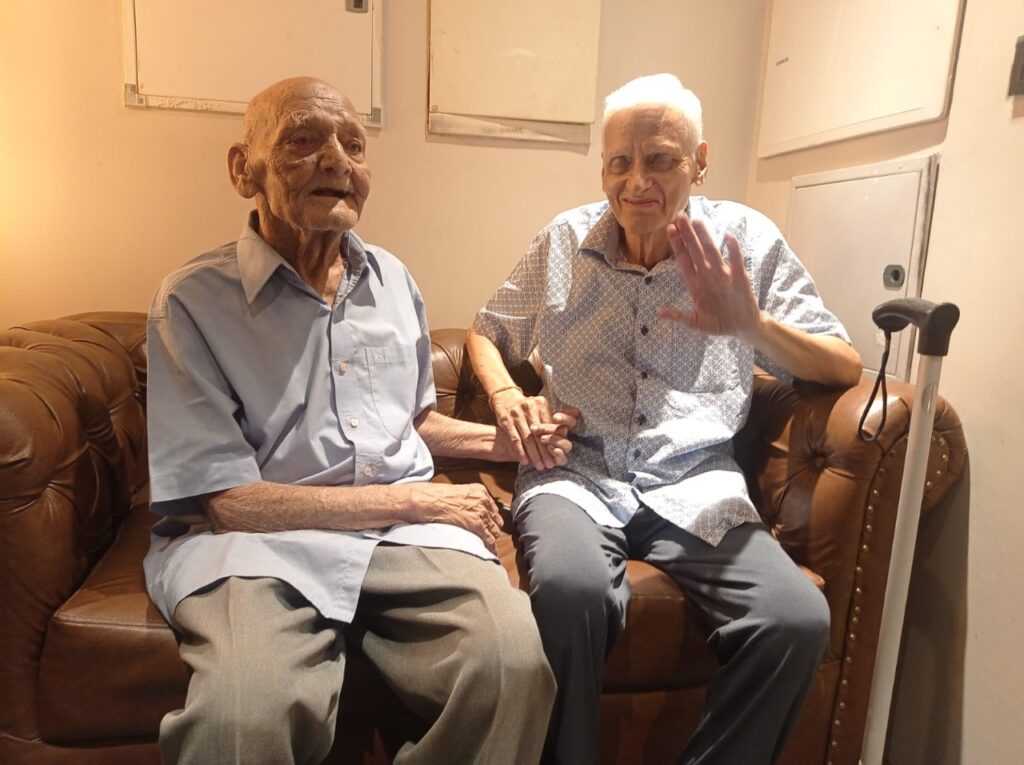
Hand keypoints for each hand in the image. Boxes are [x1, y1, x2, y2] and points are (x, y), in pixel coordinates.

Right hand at [406, 483, 502, 552]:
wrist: (428, 500)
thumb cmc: (435, 497)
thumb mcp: (457, 494)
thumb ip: (467, 502)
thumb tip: (469, 512)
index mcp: (479, 491)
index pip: (493, 509)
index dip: (492, 519)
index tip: (490, 526)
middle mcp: (483, 500)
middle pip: (496, 520)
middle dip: (493, 529)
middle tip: (489, 538)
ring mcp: (481, 512)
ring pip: (494, 530)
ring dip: (492, 539)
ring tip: (489, 547)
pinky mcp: (476, 524)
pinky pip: (488, 538)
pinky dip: (490, 546)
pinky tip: (489, 551)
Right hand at [491, 389, 578, 469]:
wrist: (505, 397)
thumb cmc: (527, 406)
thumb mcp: (540, 406)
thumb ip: (553, 417)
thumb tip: (571, 425)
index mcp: (541, 404)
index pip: (549, 426)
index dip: (554, 442)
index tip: (557, 455)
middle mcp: (529, 408)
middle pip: (539, 434)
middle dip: (545, 451)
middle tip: (550, 464)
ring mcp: (516, 414)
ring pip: (527, 438)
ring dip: (533, 454)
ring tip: (539, 466)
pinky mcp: (505, 420)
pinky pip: (514, 438)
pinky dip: (520, 451)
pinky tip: (524, 461)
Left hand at [658, 214, 762, 342]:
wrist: (741, 327)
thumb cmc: (717, 322)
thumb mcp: (695, 322)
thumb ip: (678, 315)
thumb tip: (659, 312)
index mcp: (695, 284)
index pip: (683, 260)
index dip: (677, 245)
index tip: (669, 229)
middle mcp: (708, 275)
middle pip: (695, 251)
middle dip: (687, 234)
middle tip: (680, 216)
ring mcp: (724, 275)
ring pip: (712, 252)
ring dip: (705, 237)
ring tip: (698, 221)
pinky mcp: (739, 279)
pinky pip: (736, 262)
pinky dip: (734, 250)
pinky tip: (729, 237)